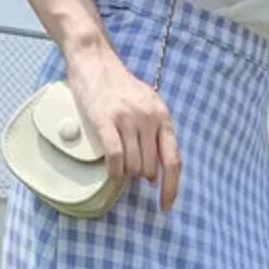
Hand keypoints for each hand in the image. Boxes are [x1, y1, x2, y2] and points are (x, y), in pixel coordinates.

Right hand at [65, 48, 181, 210]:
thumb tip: (155, 177)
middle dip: (141, 175)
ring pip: (132, 166)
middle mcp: (148, 118)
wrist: (95, 61)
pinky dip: (114, 171)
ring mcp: (127, 119)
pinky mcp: (106, 121)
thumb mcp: (148, 108)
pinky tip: (112, 172)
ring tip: (119, 162)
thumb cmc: (121, 88)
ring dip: (126, 173)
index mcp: (163, 117)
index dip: (171, 188)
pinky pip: (115, 158)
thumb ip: (156, 138)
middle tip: (131, 166)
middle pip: (150, 168)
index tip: (165, 207)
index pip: (173, 161)